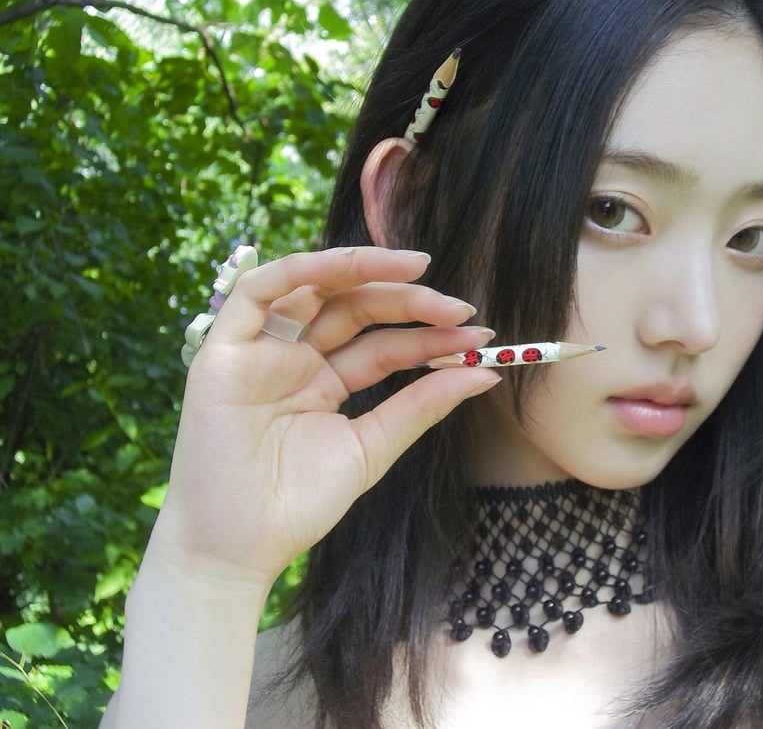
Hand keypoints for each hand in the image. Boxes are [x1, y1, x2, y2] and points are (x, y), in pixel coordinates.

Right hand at [150, 247, 499, 589]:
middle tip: (461, 310)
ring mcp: (258, 350)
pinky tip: (351, 265)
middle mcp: (293, 358)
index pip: (383, 343)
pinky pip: (257, 291)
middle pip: (355, 307)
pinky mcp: (222, 349)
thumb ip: (422, 406)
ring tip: (419, 269)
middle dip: (409, 302)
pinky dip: (302, 269)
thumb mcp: (372, 447)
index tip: (479, 338)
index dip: (429, 335)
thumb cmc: (298, 505)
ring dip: (364, 269)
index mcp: (324, 381)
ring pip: (312, 286)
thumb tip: (487, 374)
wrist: (237, 549)